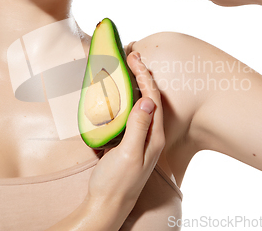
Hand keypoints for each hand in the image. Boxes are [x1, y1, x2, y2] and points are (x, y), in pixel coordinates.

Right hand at [86, 51, 164, 211]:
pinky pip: (131, 114)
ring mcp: (140, 139)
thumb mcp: (127, 155)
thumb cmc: (116, 183)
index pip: (153, 97)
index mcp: (154, 136)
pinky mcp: (129, 142)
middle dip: (143, 75)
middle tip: (132, 56)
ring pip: (141, 105)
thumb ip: (138, 127)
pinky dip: (126, 99)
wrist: (107, 205)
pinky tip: (118, 95)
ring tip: (127, 69)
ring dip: (135, 85)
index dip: (145, 75)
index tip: (134, 58)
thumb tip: (147, 100)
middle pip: (150, 98)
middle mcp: (151, 135)